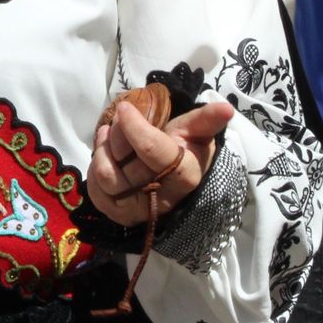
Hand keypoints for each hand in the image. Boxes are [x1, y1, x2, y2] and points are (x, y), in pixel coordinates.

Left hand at [87, 99, 234, 226]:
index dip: (135, 126)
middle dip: (117, 134)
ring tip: (108, 134)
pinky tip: (105, 154)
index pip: (152, 151)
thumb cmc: (183, 150)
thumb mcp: (195, 132)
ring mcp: (138, 210)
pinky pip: (96, 191)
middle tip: (120, 120)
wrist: (172, 180)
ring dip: (103, 149)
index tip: (125, 108)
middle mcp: (161, 198)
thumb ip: (206, 120)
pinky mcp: (119, 214)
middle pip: (124, 163)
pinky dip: (95, 166)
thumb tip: (227, 108)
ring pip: (106, 176)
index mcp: (184, 175)